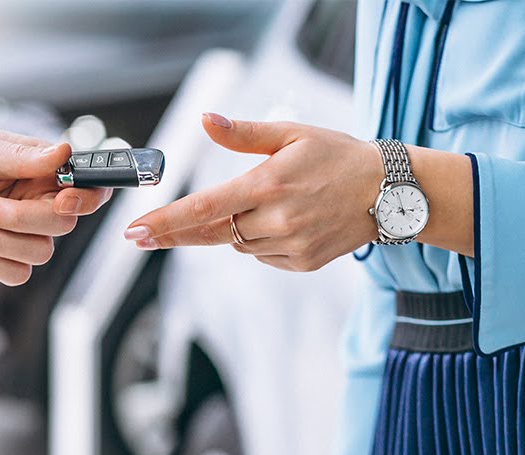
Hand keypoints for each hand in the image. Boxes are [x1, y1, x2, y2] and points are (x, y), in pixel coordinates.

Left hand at [0, 129, 111, 284]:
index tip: (63, 200)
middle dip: (23, 220)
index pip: (87, 187)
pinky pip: (18, 275)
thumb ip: (22, 156)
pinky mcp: (2, 259)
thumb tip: (63, 152)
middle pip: (64, 225)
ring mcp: (22, 234)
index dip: (86, 199)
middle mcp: (38, 203)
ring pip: (41, 253)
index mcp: (42, 172)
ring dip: (0, 242)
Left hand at [124, 113, 382, 271]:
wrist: (390, 192)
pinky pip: (263, 256)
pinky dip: (262, 241)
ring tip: (272, 205)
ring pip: (240, 243)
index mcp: (267, 185)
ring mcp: (291, 246)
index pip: (203, 208)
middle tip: (147, 233)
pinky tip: (287, 222)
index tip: (134, 232)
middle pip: (215, 230)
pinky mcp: (302, 263)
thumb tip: (204, 120)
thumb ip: (243, 133)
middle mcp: (276, 221)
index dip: (165, 222)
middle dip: (189, 227)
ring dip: (238, 228)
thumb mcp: (292, 134)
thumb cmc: (338, 156)